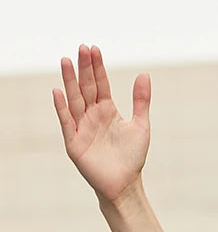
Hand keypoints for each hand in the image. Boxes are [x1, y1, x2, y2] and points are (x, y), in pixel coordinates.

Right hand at [53, 44, 150, 203]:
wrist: (125, 183)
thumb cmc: (132, 156)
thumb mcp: (141, 125)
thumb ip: (141, 100)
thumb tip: (144, 73)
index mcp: (107, 110)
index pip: (100, 84)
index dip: (97, 67)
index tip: (94, 49)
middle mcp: (92, 116)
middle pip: (86, 87)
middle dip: (84, 68)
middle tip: (82, 47)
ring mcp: (82, 127)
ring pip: (75, 100)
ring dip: (70, 82)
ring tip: (66, 61)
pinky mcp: (74, 142)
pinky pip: (67, 122)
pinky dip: (63, 108)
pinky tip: (59, 92)